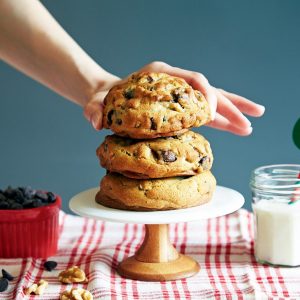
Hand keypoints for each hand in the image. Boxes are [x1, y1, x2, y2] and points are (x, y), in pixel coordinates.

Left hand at [84, 61, 264, 134]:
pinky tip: (235, 127)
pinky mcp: (181, 107)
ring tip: (250, 125)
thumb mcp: (98, 101)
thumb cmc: (107, 97)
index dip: (206, 93)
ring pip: (212, 101)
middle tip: (249, 122)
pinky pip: (205, 112)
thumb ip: (94, 108)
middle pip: (210, 91)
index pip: (192, 78)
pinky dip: (221, 119)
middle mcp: (175, 82)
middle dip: (230, 106)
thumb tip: (95, 122)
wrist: (109, 96)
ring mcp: (180, 94)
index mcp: (161, 74)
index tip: (214, 112)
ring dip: (233, 113)